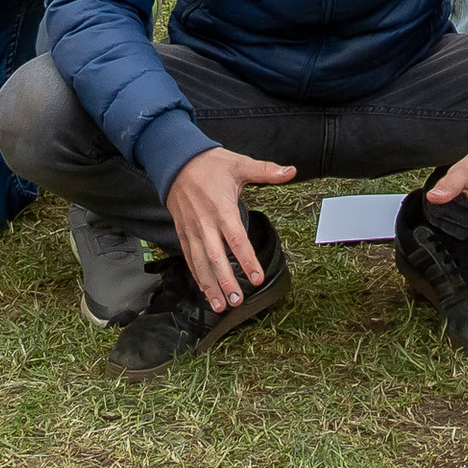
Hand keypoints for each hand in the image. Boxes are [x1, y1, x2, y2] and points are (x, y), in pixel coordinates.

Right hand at [165, 144, 295, 310]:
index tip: (257, 278)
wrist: (176, 161)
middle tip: (238, 301)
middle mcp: (205, 223)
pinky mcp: (182, 233)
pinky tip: (204, 290)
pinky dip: (197, 276)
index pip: (237, 239)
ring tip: (220, 306)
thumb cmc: (210, 164)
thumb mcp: (239, 164)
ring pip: (200, 263)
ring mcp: (192, 230)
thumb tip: (291, 171)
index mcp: (222, 208)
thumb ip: (266, 171)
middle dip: (227, 281)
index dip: (247, 260)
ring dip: (210, 286)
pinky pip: (189, 258)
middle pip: (216, 257)